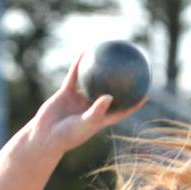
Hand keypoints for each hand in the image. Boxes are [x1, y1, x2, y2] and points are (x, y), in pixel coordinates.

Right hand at [27, 55, 147, 156]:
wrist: (44, 136)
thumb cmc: (66, 136)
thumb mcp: (84, 125)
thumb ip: (97, 111)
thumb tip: (110, 96)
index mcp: (99, 119)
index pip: (121, 111)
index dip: (133, 104)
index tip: (145, 95)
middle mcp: (90, 109)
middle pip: (110, 94)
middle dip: (120, 84)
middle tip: (131, 71)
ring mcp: (78, 101)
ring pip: (92, 83)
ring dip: (99, 71)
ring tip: (109, 56)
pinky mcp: (66, 93)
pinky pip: (75, 76)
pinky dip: (79, 66)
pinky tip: (85, 52)